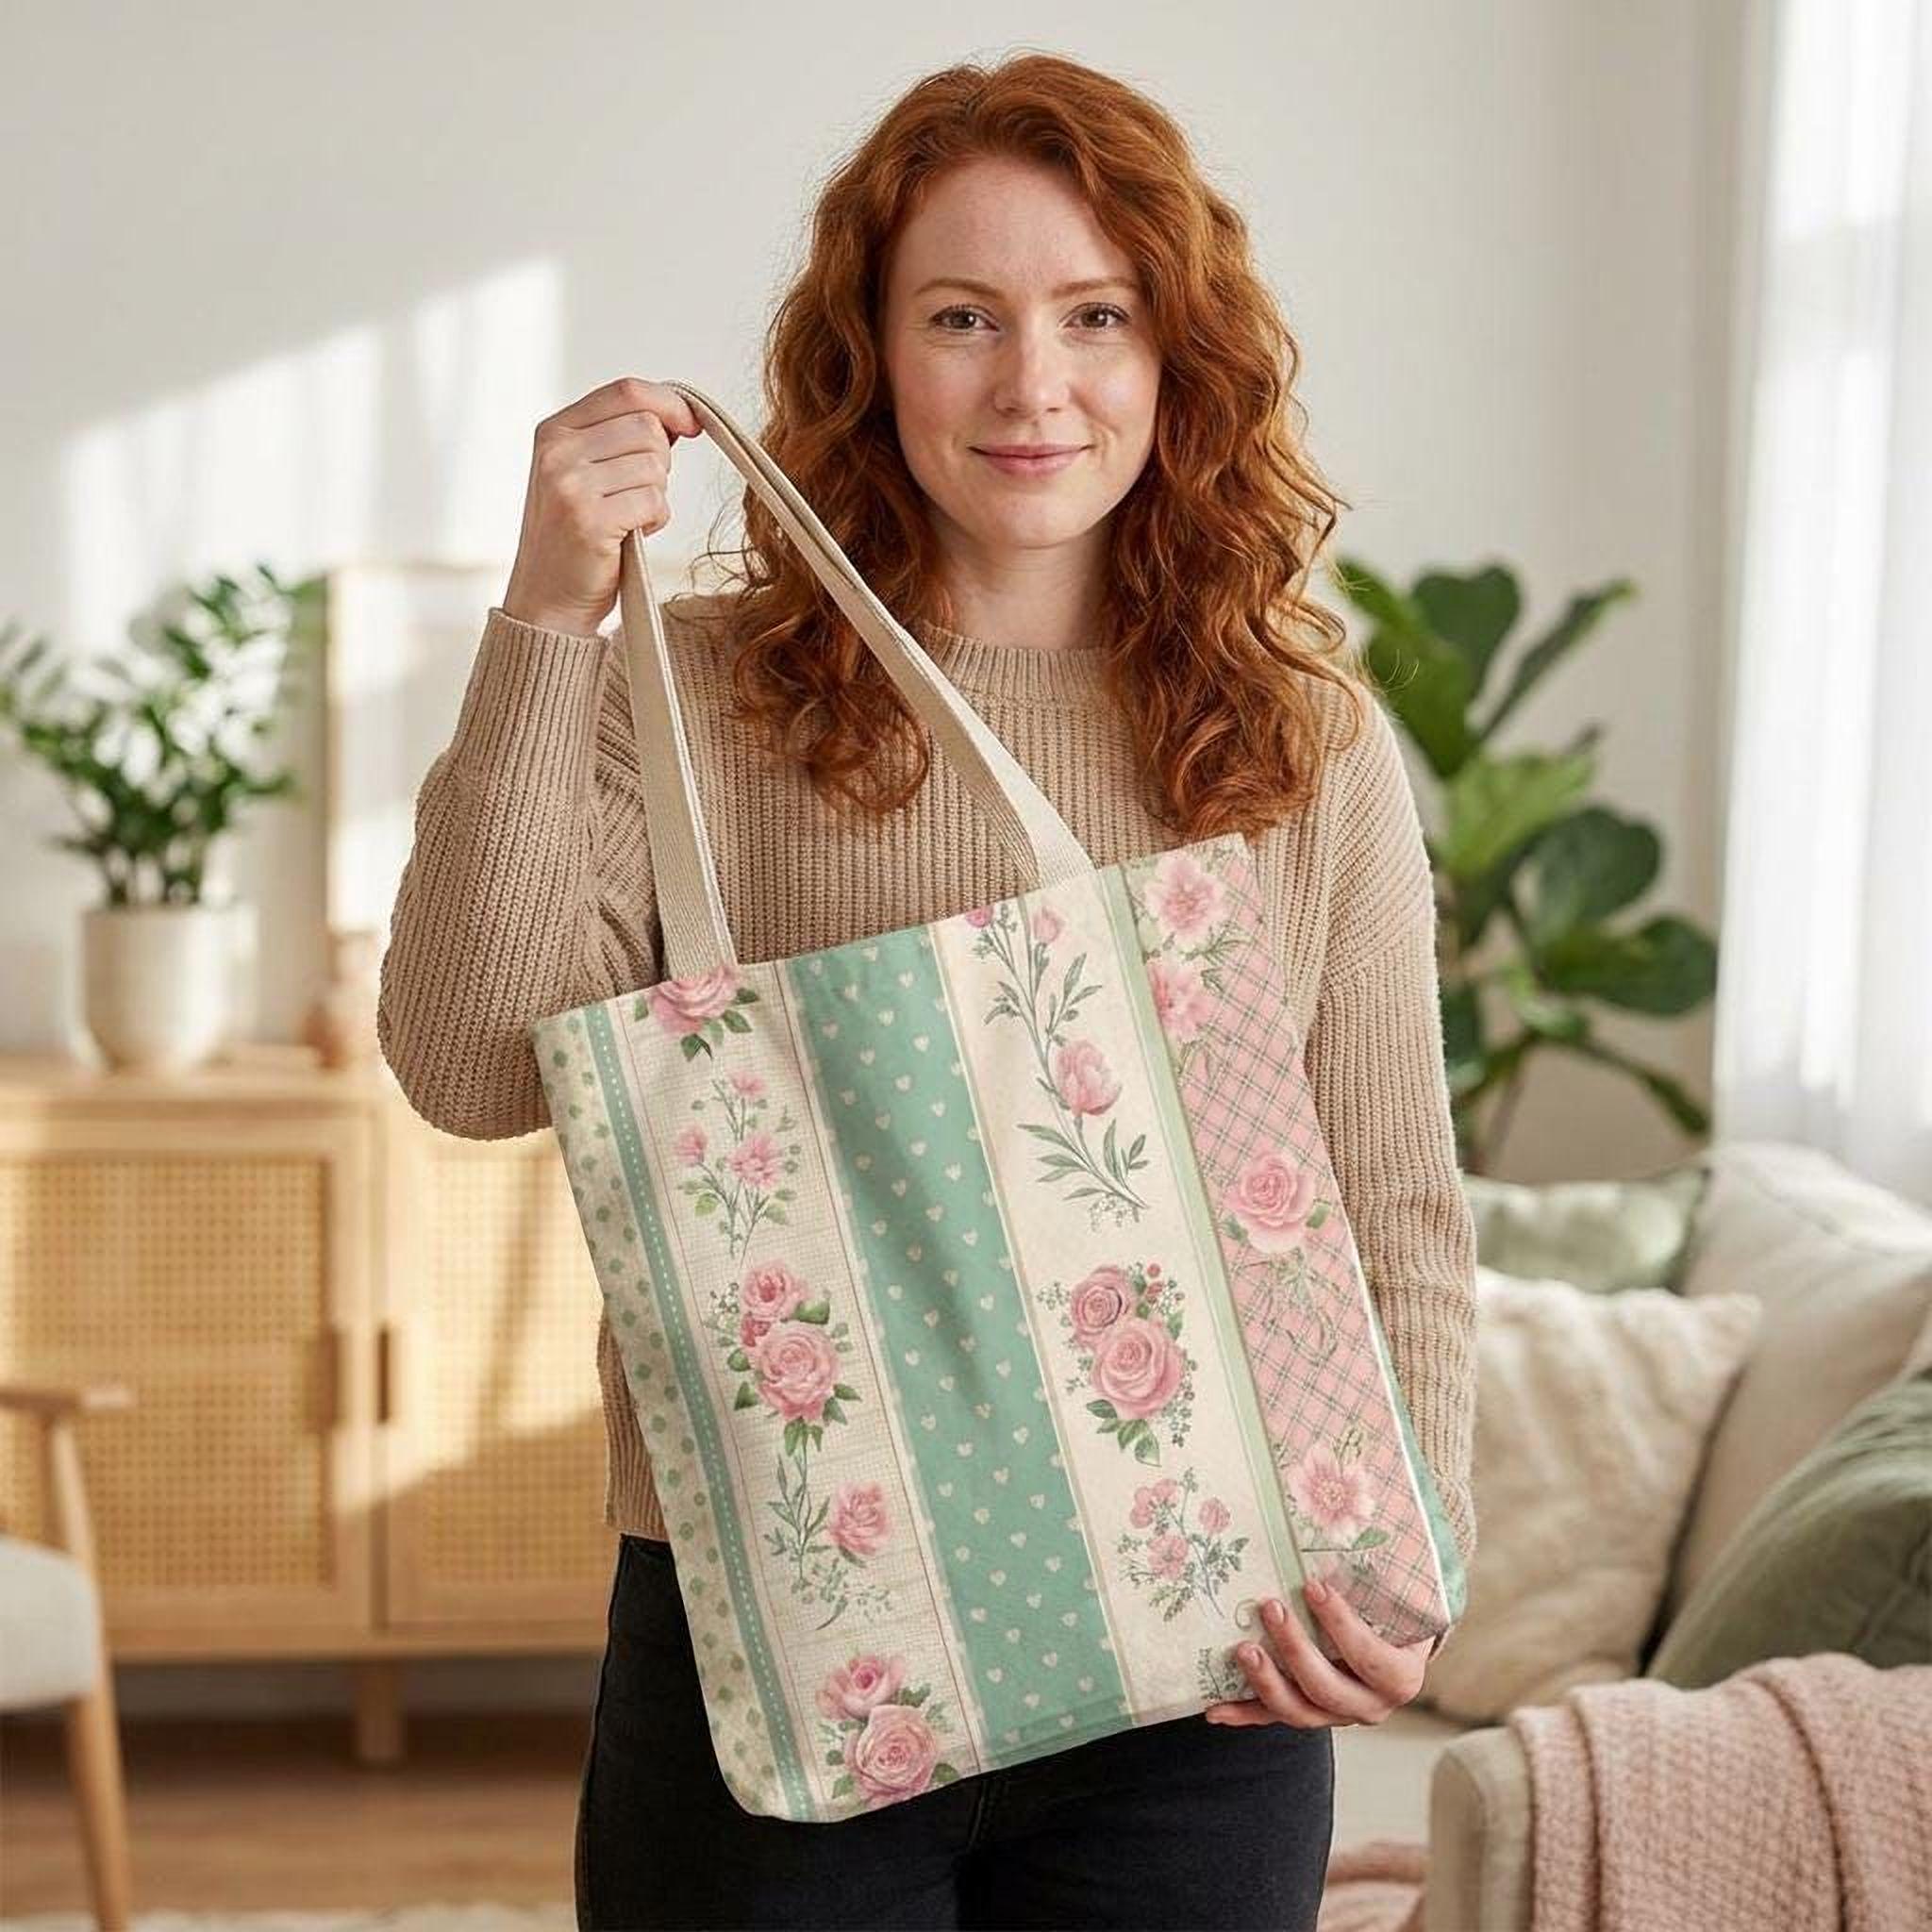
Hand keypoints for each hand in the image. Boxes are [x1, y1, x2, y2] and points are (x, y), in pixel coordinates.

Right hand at [501, 376, 705, 637]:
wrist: (547, 601)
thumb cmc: (576, 539)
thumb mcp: (584, 474)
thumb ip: (620, 439)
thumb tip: (679, 414)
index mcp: (555, 431)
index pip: (627, 391)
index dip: (669, 403)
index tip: (690, 425)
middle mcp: (557, 451)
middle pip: (647, 427)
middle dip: (661, 461)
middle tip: (638, 494)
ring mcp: (570, 485)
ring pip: (655, 465)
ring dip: (657, 495)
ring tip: (630, 518)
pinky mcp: (590, 520)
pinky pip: (654, 501)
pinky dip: (656, 520)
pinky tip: (633, 535)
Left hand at [1203, 1576, 1431, 1728]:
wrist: (1393, 1652)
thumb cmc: (1391, 1611)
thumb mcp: (1399, 1594)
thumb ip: (1382, 1567)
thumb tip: (1358, 1496)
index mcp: (1398, 1676)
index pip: (1370, 1657)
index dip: (1342, 1626)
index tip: (1313, 1586)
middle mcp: (1370, 1705)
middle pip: (1328, 1689)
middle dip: (1295, 1650)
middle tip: (1269, 1607)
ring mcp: (1336, 1715)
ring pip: (1299, 1713)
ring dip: (1266, 1683)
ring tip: (1242, 1649)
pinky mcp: (1307, 1715)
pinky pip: (1271, 1719)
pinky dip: (1243, 1714)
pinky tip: (1214, 1709)